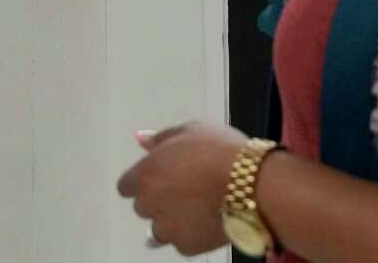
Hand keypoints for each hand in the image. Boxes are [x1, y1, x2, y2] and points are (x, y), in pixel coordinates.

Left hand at [117, 122, 248, 256]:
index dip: (142, 182)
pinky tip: (208, 219)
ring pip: (160, 229)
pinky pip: (182, 242)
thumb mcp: (190, 130)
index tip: (161, 178)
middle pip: (144, 206)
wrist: (252, 184)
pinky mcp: (186, 246)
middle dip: (159, 199)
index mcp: (145, 174)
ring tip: (199, 207)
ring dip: (172, 220)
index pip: (125, 186)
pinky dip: (192, 234)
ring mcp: (167, 228)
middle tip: (186, 189)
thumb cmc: (220, 150)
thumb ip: (160, 138)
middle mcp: (150, 204)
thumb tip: (141, 140)